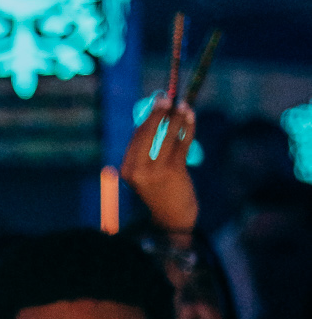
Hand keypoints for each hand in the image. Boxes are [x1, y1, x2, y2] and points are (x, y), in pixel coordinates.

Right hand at [121, 98, 197, 233]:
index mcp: (128, 169)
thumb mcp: (147, 174)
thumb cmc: (161, 193)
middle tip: (166, 97)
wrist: (172, 220)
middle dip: (158, 112)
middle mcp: (137, 169)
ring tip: (185, 106)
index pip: (137, 137)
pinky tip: (191, 118)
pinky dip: (188, 128)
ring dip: (177, 117)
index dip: (148, 118)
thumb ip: (147, 151)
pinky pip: (182, 143)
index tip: (156, 104)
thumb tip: (156, 119)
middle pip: (148, 132)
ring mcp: (156, 171)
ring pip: (167, 135)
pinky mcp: (174, 171)